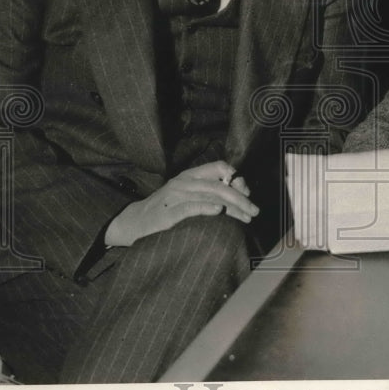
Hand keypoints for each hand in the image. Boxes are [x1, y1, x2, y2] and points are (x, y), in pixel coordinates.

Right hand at [104, 161, 258, 246]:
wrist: (134, 222)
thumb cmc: (164, 210)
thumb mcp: (186, 195)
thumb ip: (207, 192)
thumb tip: (237, 193)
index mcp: (189, 176)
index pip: (218, 167)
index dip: (235, 176)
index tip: (247, 191)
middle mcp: (184, 182)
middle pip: (218, 185)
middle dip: (240, 198)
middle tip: (254, 210)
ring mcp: (175, 196)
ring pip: (209, 196)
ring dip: (231, 207)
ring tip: (245, 217)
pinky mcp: (168, 213)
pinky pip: (190, 207)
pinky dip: (206, 208)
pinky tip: (218, 212)